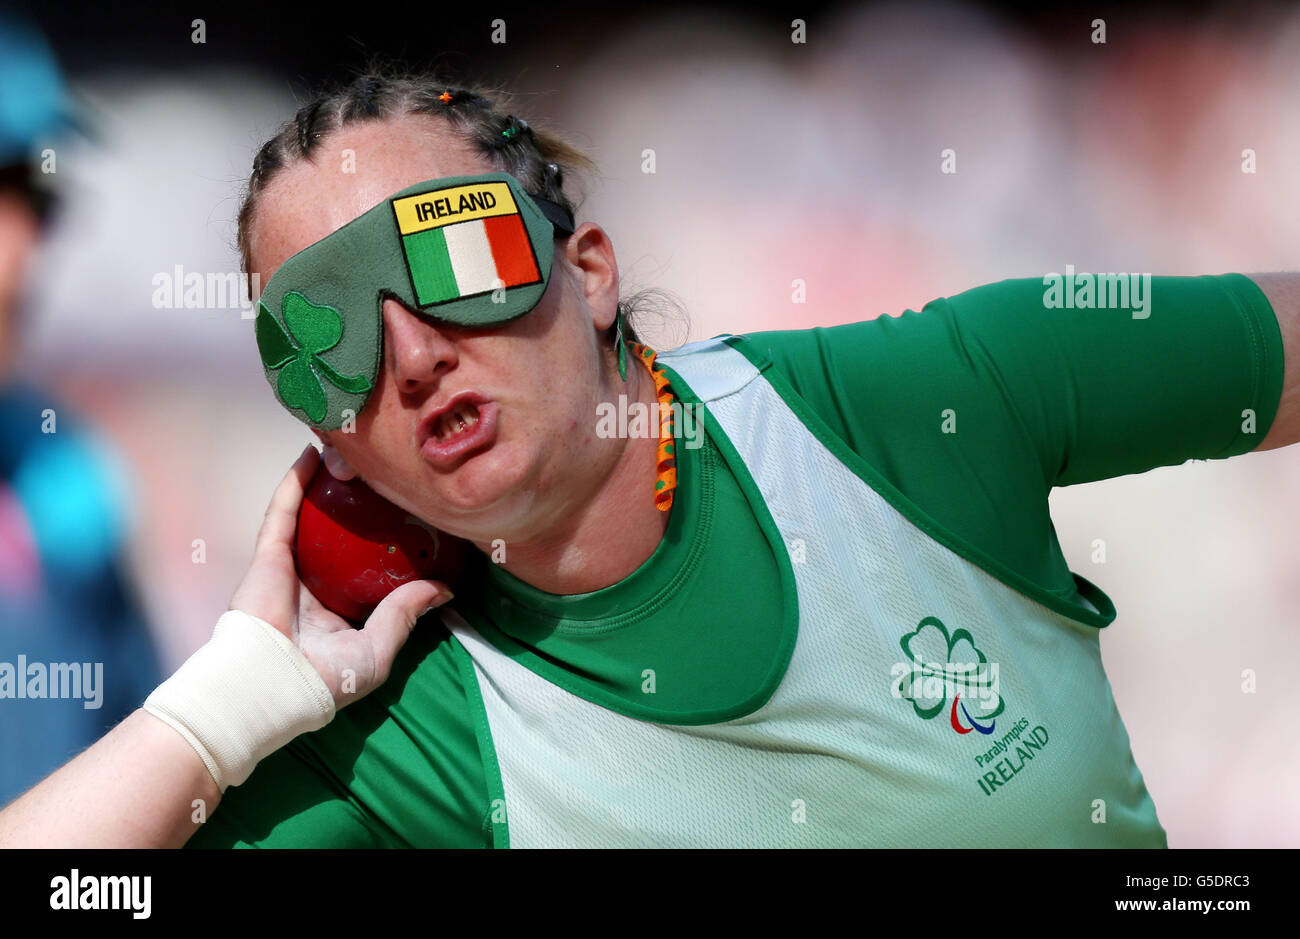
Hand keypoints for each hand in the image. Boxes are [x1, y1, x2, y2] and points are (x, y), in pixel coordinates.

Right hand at [227, 445, 452, 708]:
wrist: (272, 683)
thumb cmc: (326, 677)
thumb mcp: (378, 648)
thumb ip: (405, 613)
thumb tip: (444, 589)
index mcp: (336, 608)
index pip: (362, 566)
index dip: (381, 540)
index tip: (408, 515)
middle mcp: (311, 584)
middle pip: (337, 532)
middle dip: (354, 503)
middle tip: (378, 475)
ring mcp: (287, 567)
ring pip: (308, 514)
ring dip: (323, 483)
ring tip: (346, 453)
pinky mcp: (267, 555)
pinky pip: (283, 510)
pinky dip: (295, 482)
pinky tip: (311, 456)